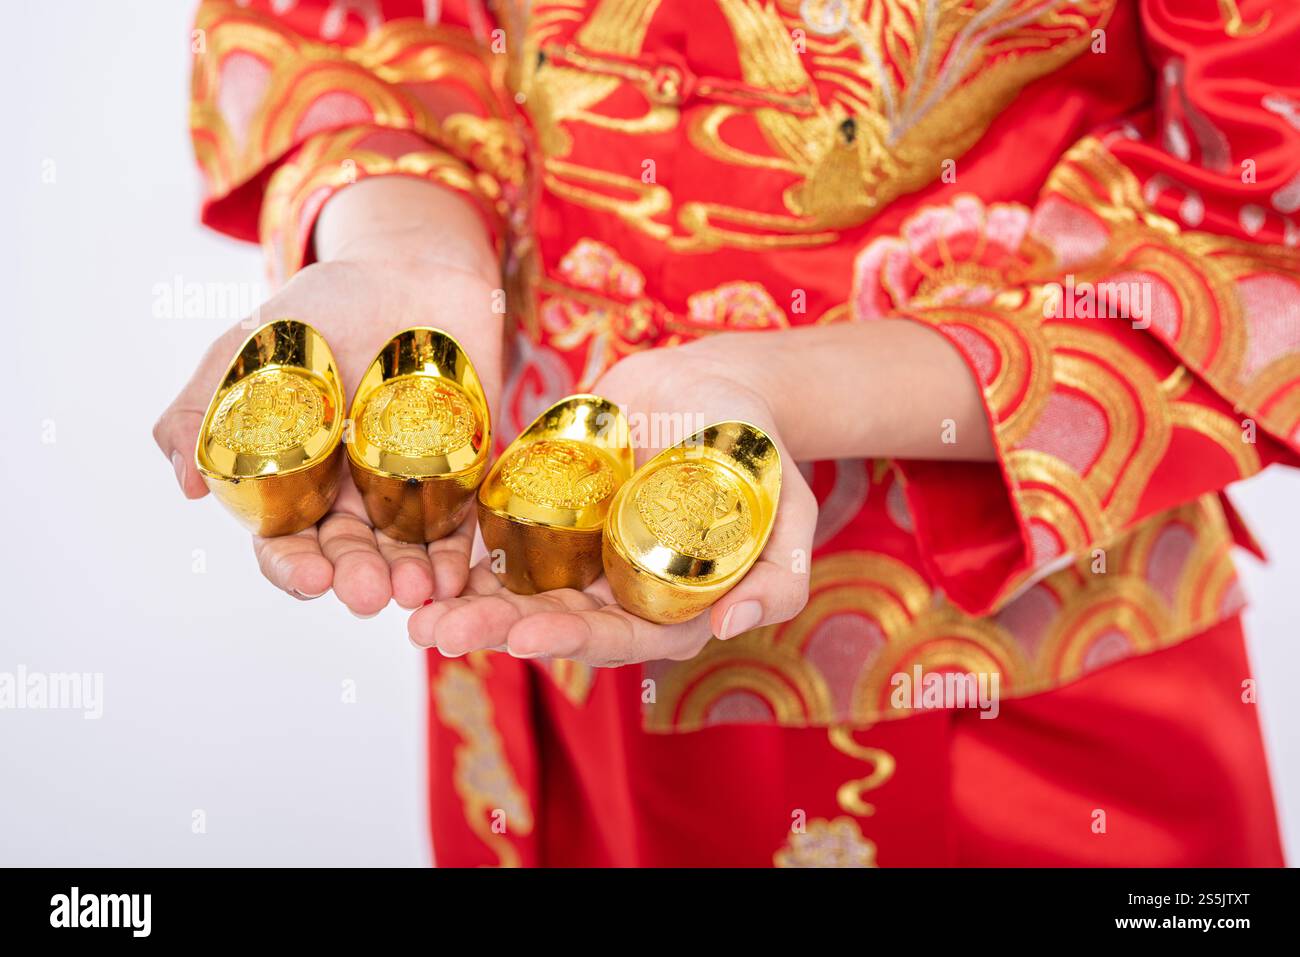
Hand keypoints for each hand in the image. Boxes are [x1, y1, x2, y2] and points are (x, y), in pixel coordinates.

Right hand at [154, 180, 504, 614]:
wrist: (410, 270)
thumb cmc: (320, 310)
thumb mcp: (248, 351)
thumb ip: (204, 411)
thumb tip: (188, 485)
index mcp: (293, 483)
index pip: (288, 544)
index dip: (295, 567)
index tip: (312, 577)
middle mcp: (350, 499)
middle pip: (352, 556)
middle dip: (359, 580)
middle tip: (371, 595)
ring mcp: (407, 490)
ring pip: (406, 551)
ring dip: (412, 578)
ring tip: (420, 591)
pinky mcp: (461, 474)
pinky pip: (462, 524)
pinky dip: (459, 553)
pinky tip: (460, 576)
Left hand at [406, 340, 818, 664]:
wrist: (711, 383)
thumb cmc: (758, 451)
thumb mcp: (788, 512)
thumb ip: (780, 577)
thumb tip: (733, 626)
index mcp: (669, 607)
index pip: (618, 638)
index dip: (572, 641)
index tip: (526, 636)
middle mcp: (615, 590)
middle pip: (551, 620)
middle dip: (494, 628)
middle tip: (437, 632)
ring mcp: (576, 552)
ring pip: (514, 587)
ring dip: (464, 601)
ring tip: (412, 610)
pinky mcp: (546, 510)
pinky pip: (498, 536)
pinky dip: (461, 548)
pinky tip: (419, 553)